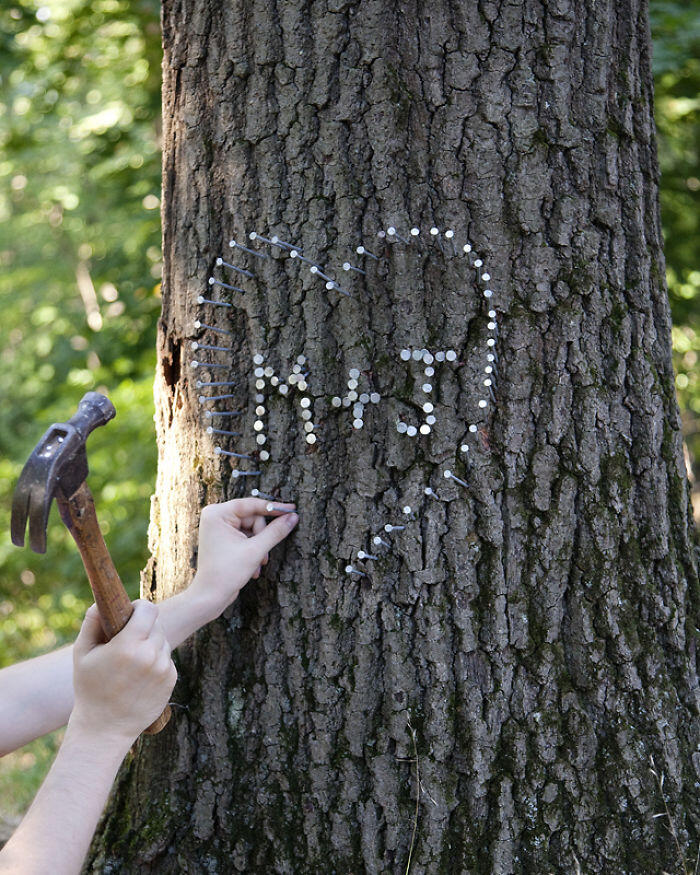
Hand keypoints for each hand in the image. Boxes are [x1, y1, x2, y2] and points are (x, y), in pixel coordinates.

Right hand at [69, 601, 176, 747]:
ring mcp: (163, 668)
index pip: (149, 609)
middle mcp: (150, 655)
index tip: (131, 612)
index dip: (140, 607)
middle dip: (144, 626)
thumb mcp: (82, 654)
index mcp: (129, 645)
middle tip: (128, 637)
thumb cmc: (90, 689)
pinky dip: (156, 660)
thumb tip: (100, 603)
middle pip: (156, 624)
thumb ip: (91, 623)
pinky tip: (140, 674)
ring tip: (132, 659)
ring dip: (151, 643)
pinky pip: (166, 659)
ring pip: (163, 641)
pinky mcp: (171, 680)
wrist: (105, 728)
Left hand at [188, 498, 298, 616]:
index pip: (251, 504)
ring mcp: (219, 527)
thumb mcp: (256, 550)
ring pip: (252, 528)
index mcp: (218, 514)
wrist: (210, 596)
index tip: (292, 509)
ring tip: (257, 563)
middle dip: (261, 537)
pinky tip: (252, 566)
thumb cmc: (226, 573)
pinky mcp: (223, 538)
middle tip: (263, 554)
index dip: (273, 507)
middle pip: (253, 517)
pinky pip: (246, 536)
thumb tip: (293, 517)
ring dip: (258, 546)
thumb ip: (276, 532)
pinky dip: (252, 549)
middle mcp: (216, 517)